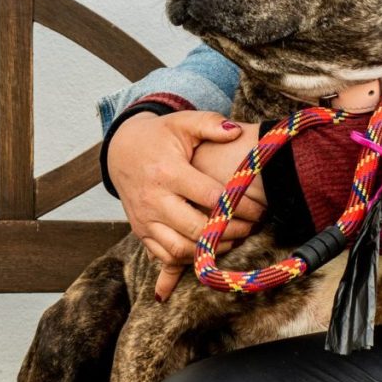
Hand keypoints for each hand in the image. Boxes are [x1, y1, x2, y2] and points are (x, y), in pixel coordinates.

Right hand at [106, 111, 264, 300]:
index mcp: (168, 173)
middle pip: (196, 228)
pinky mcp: (140, 232)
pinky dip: (189, 259)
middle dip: (229, 232)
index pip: (210, 197)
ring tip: (233, 240)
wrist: (122, 151)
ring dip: (210, 249)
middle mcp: (154, 199)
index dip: (239, 206)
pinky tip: (209, 247)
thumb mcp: (182, 123)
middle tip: (251, 228)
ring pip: (180, 249)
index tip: (260, 209)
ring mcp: (145, 219)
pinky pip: (165, 256)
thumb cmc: (159, 137)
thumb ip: (210, 123)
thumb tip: (235, 131)